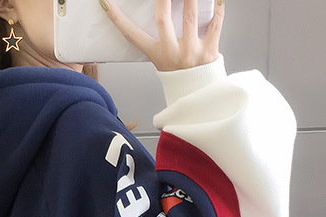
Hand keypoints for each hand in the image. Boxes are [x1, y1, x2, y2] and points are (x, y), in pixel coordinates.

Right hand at [101, 0, 224, 71]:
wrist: (199, 99)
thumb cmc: (181, 78)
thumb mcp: (162, 62)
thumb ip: (158, 41)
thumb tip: (159, 13)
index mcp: (157, 55)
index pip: (132, 35)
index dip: (118, 20)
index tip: (107, 4)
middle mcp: (172, 53)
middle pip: (162, 19)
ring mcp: (191, 52)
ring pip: (190, 16)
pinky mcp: (210, 51)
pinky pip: (215, 25)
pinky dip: (218, 10)